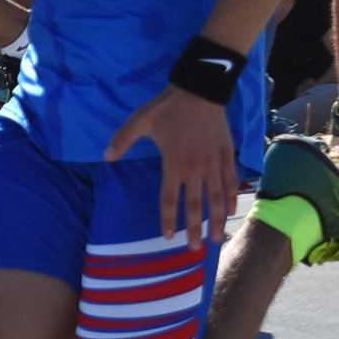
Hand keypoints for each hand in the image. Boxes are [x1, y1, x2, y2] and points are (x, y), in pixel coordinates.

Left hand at [102, 86, 240, 244]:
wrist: (201, 89)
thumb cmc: (168, 107)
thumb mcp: (140, 120)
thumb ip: (123, 140)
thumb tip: (106, 157)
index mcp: (173, 164)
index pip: (169, 199)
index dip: (168, 220)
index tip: (169, 237)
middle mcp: (195, 169)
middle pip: (196, 205)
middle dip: (195, 229)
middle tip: (195, 249)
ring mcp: (213, 163)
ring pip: (217, 197)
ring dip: (217, 219)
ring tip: (216, 238)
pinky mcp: (227, 154)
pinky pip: (230, 180)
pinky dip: (232, 196)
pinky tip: (232, 209)